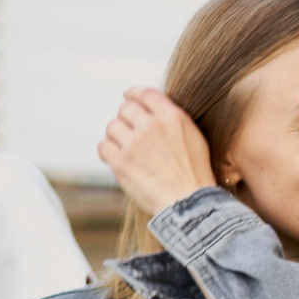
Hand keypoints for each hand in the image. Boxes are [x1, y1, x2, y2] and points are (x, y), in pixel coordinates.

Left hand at [98, 86, 217, 215]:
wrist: (189, 204)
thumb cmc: (196, 175)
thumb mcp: (195, 139)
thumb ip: (174, 121)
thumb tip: (154, 112)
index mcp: (173, 117)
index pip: (145, 93)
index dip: (133, 94)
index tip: (128, 97)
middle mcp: (152, 126)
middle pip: (125, 109)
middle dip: (126, 119)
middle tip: (129, 132)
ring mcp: (135, 143)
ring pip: (112, 127)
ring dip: (117, 137)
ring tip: (126, 149)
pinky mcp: (121, 162)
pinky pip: (103, 146)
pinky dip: (108, 152)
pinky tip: (117, 159)